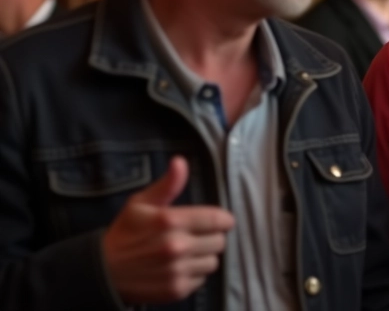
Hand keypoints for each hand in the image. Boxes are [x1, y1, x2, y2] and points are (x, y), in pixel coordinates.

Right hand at [102, 156, 234, 303]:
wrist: (103, 271)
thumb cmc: (124, 233)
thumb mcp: (141, 203)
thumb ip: (167, 184)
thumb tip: (181, 162)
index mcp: (170, 221)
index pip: (218, 219)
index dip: (223, 219)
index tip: (219, 221)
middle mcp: (177, 246)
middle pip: (220, 241)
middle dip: (212, 237)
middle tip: (197, 236)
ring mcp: (177, 270)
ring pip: (213, 261)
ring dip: (204, 256)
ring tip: (188, 252)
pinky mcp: (176, 289)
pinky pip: (202, 279)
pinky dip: (194, 273)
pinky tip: (179, 267)